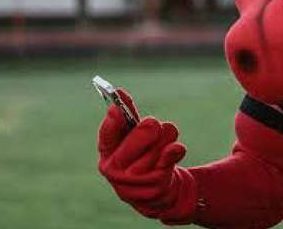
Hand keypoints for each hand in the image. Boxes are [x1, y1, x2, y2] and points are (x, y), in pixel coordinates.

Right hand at [97, 90, 195, 220]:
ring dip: (165, 138)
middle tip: (152, 123)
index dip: (112, 123)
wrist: (155, 190)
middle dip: (148, 130)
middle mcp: (116, 170)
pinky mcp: (156, 185)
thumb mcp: (130, 137)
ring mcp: (136, 180)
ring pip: (156, 147)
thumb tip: (118, 92)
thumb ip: (127, 117)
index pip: (106, 137)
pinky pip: (168, 159)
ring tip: (165, 139)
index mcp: (107, 153)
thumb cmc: (139, 155)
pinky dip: (174, 150)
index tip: (117, 109)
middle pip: (136, 141)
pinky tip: (175, 148)